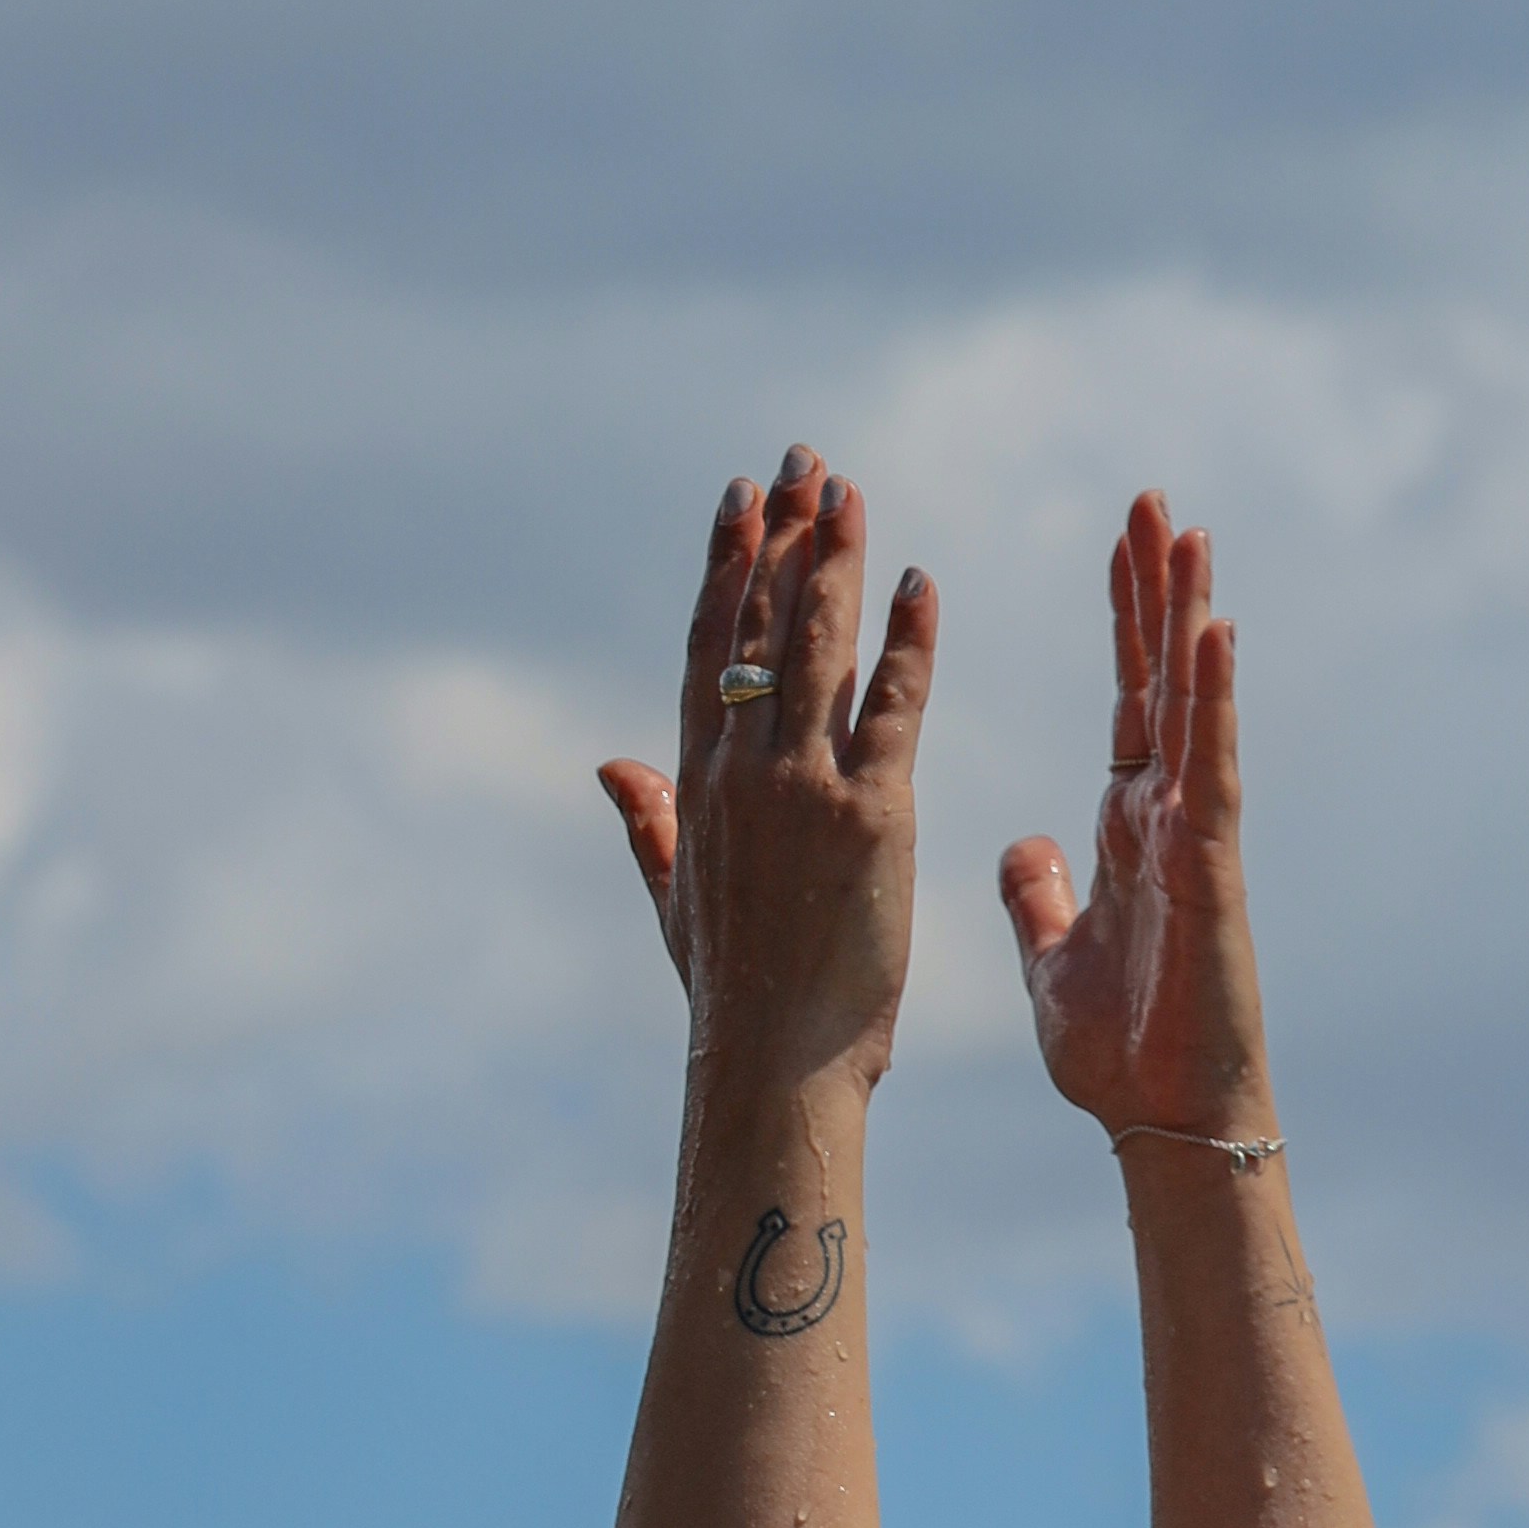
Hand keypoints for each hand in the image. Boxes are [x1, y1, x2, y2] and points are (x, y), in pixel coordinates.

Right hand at [598, 451, 934, 1103]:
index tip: (739, 500)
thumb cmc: (731, 1000)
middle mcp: (741, 771)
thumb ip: (649, 822)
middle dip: (783, 534)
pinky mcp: (871, 817)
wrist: (774, 1066)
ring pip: (816, 647)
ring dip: (835, 561)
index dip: (724, 566)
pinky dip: (907, 641)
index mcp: (696, 785)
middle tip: (806, 461)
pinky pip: (894, 707)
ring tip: (851, 491)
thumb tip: (609, 765)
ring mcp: (803, 788)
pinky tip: (919, 582)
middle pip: (759, 625)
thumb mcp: (674, 900)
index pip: (706, 648)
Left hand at [998, 492, 1274, 1149]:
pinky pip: (1210, 764)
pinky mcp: (1210, 866)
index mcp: (1131, 828)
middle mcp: (1170, 815)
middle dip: (1155, 589)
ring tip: (1188, 532)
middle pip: (1162, 679)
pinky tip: (1214, 630)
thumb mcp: (1054, 958)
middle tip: (1150, 499)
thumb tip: (1021, 849)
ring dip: (1189, 616)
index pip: (1127, 700)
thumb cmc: (1121, 1055)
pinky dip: (1211, 698)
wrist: (1167, 1125)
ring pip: (1193, 704)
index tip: (1120, 542)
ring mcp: (1197, 834)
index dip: (1123, 622)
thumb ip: (1039, 894)